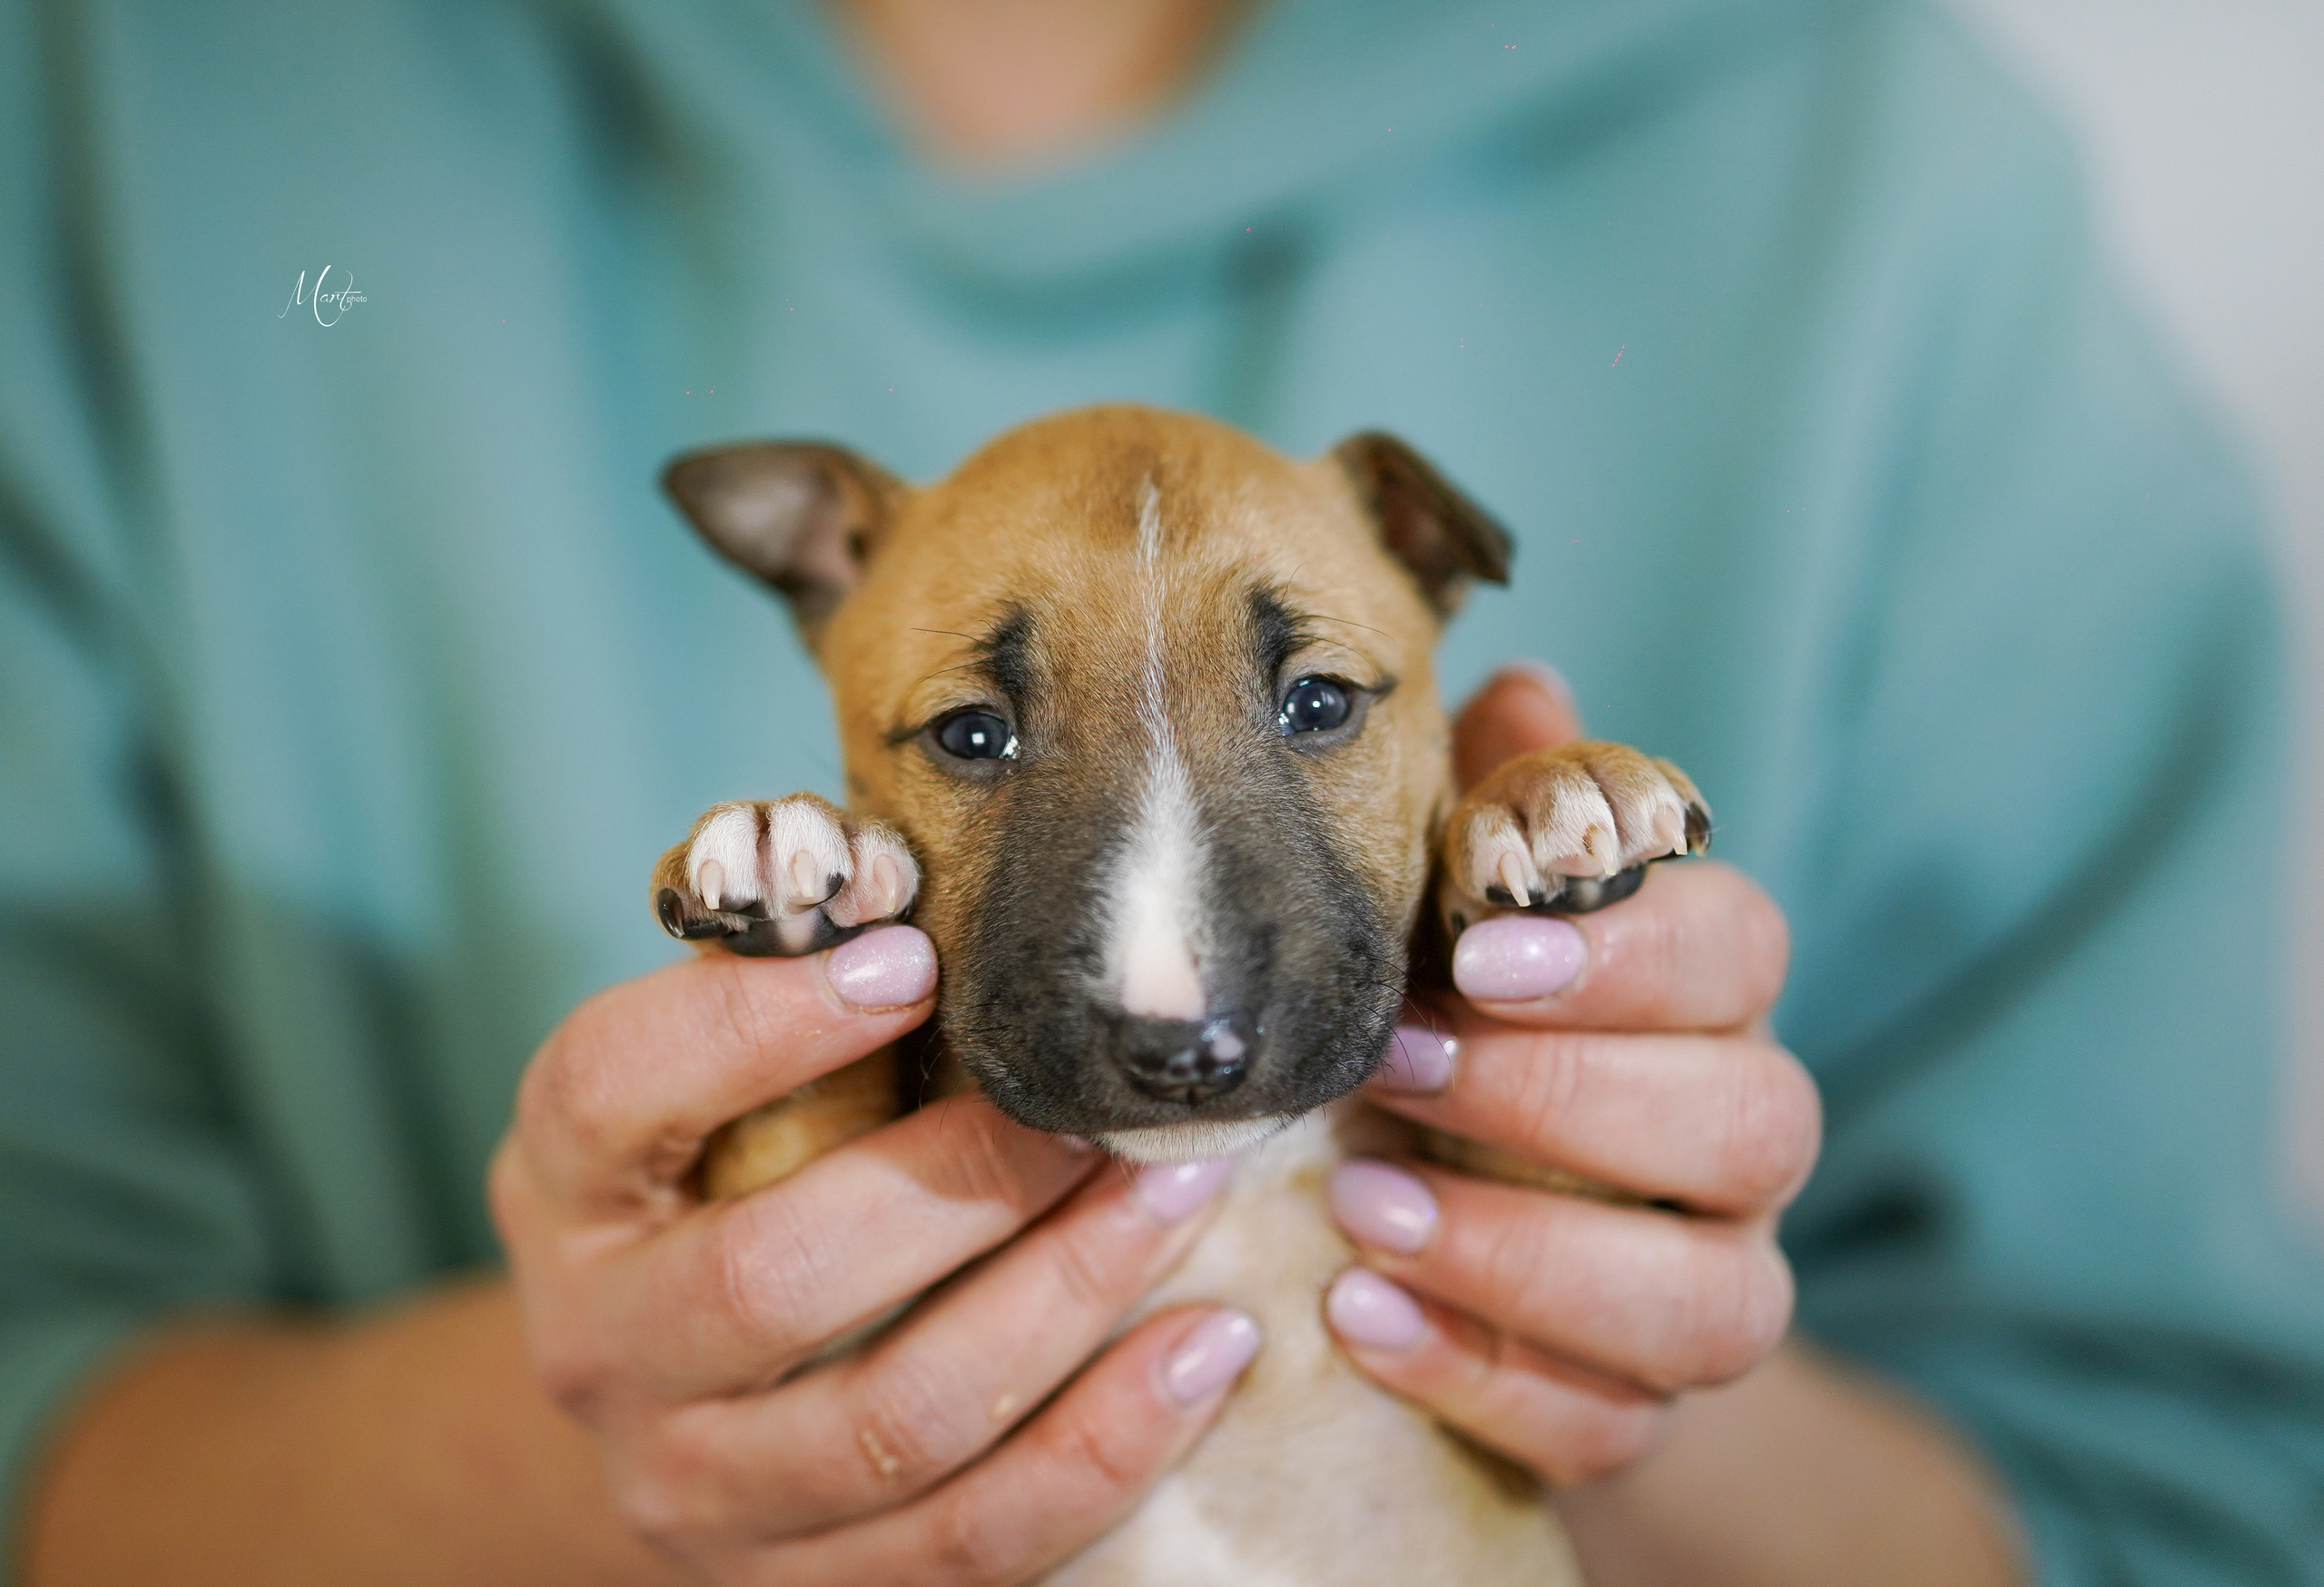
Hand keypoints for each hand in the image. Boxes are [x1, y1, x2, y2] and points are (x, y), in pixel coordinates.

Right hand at [489, 928, 1260, 1584]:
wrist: (673, 1398)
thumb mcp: (712, 1076)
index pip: (614, 1089)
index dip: (759, 1025)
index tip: (917, 960)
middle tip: (1106, 1109)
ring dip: (1066, 1302)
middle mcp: (599, 1346)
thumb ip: (794, 981)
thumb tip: (913, 873)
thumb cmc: (730, 1171)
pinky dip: (1106, 1446)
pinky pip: (973, 1540)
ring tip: (1185, 1198)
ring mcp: (693, 1491)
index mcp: (566, 1180)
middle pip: (774, 1279)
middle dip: (967, 1181)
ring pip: (895, 1419)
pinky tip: (1209, 1344)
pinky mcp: (801, 1586)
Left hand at [1321, 664, 1818, 1482]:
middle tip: (1397, 1073)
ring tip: (1359, 1212)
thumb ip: (1497, 808)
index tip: (1477, 953)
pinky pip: (1612, 1425)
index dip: (1628, 954)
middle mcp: (1739, 1139)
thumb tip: (1528, 685)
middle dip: (1569, 1102)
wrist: (1445, 1216)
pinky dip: (1486, 1382)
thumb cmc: (1449, 1016)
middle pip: (1754, 1124)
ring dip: (1532, 1257)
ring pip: (1715, 1306)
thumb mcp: (1451, 907)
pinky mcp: (1639, 1409)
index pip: (1740, 951)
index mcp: (1702, 994)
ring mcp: (1707, 1284)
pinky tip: (1357, 1323)